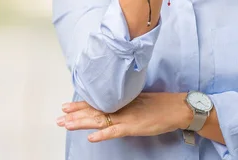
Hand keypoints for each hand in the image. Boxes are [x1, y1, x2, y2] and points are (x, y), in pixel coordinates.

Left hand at [56, 93, 192, 142]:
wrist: (178, 107)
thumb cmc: (163, 105)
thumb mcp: (142, 100)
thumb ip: (128, 103)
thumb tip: (116, 105)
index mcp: (124, 101)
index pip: (99, 102)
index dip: (82, 104)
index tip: (66, 106)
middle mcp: (122, 107)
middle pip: (95, 111)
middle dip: (76, 115)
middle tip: (58, 118)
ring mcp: (127, 117)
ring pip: (101, 120)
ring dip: (83, 123)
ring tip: (67, 125)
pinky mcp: (134, 127)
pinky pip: (116, 131)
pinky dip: (103, 135)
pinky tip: (92, 138)